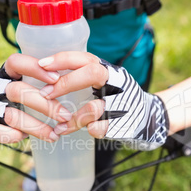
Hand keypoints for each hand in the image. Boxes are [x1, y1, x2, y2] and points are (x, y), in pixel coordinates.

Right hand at [0, 54, 72, 145]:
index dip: (34, 68)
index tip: (56, 78)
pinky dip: (17, 136)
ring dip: (37, 127)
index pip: (16, 63)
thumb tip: (74, 79)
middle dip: (45, 105)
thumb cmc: (11, 96)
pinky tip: (31, 139)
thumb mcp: (20, 81)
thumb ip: (39, 80)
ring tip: (56, 134)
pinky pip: (1, 133)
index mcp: (5, 73)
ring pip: (12, 116)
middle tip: (66, 116)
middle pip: (17, 91)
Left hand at [39, 53, 168, 149]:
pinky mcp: (124, 124)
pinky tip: (76, 132)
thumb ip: (81, 77)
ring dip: (73, 118)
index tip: (42, 65)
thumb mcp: (102, 82)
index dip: (63, 59)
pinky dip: (86, 131)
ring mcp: (123, 103)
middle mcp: (117, 82)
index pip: (85, 58)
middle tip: (46, 94)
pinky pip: (99, 128)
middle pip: (93, 73)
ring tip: (60, 126)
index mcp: (108, 70)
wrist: (148, 119)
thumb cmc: (116, 98)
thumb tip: (44, 74)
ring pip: (94, 107)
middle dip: (66, 83)